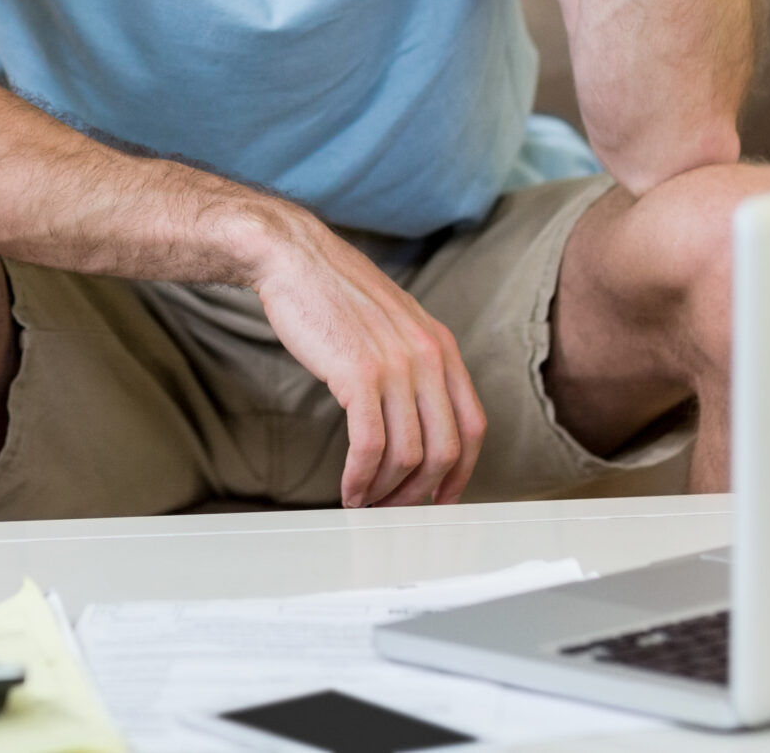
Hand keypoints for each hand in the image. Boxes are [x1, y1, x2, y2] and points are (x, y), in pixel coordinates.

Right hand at [248, 212, 487, 507]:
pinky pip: (370, 445)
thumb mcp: (395, 325)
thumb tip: (417, 425)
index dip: (461, 473)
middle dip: (421, 492)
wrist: (296, 259)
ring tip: (367, 504)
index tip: (441, 498)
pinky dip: (361, 478)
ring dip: (388, 492)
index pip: (473, 427)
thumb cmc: (336, 295)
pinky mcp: (358, 373)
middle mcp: (428, 357)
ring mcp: (396, 365)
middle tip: (396, 511)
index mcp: (442, 346)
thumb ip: (415, 366)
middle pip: (445, 449)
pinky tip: (348, 490)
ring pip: (409, 454)